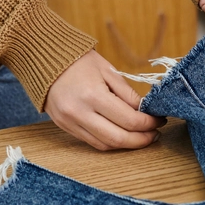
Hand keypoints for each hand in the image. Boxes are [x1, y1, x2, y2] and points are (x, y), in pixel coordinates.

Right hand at [44, 50, 165, 150]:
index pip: (129, 119)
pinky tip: (122, 135)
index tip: (159, 119)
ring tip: (142, 136)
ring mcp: (70, 122)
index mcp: (93, 95)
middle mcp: (80, 113)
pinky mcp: (65, 127)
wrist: (44, 59)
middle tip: (155, 134)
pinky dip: (110, 142)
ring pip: (105, 145)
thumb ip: (128, 94)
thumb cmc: (79, 61)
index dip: (149, 123)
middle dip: (141, 139)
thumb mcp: (108, 71)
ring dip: (127, 144)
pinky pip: (92, 142)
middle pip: (118, 138)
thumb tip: (146, 112)